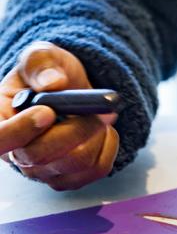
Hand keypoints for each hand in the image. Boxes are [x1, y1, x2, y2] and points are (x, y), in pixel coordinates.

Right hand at [0, 42, 118, 190]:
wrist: (68, 90)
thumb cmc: (47, 74)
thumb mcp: (41, 57)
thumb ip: (41, 63)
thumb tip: (53, 83)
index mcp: (0, 121)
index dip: (20, 131)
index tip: (48, 111)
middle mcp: (16, 153)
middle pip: (39, 156)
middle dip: (74, 128)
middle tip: (95, 107)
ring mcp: (42, 170)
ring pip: (74, 163)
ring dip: (96, 133)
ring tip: (99, 112)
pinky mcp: (69, 176)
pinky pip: (96, 169)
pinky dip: (109, 144)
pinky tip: (103, 128)